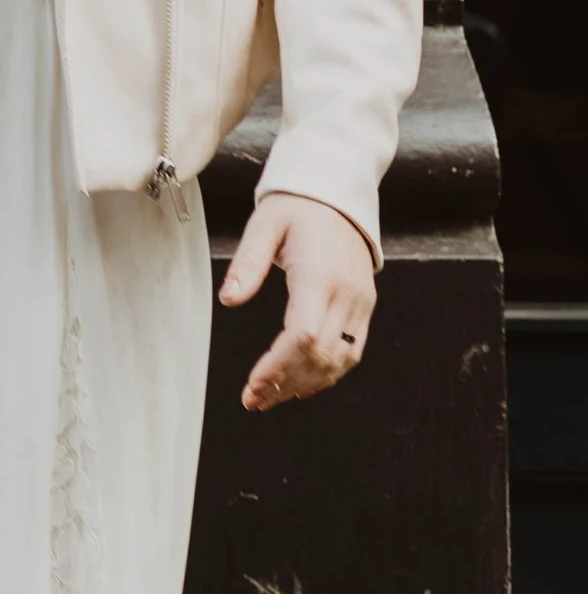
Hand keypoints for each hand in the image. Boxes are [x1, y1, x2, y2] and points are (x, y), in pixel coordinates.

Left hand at [221, 191, 376, 410]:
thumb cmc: (296, 207)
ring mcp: (361, 302)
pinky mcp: (365, 306)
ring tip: (271, 397)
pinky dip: (327, 372)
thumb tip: (228, 299)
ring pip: (340, 360)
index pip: (304, 335)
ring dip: (306, 384)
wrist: (338, 194)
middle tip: (254, 399)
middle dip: (287, 383)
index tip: (253, 384)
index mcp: (320, 275)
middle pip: (322, 355)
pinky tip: (300, 382)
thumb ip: (247, 264)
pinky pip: (352, 351)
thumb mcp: (264, 225)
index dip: (279, 366)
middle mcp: (347, 294)